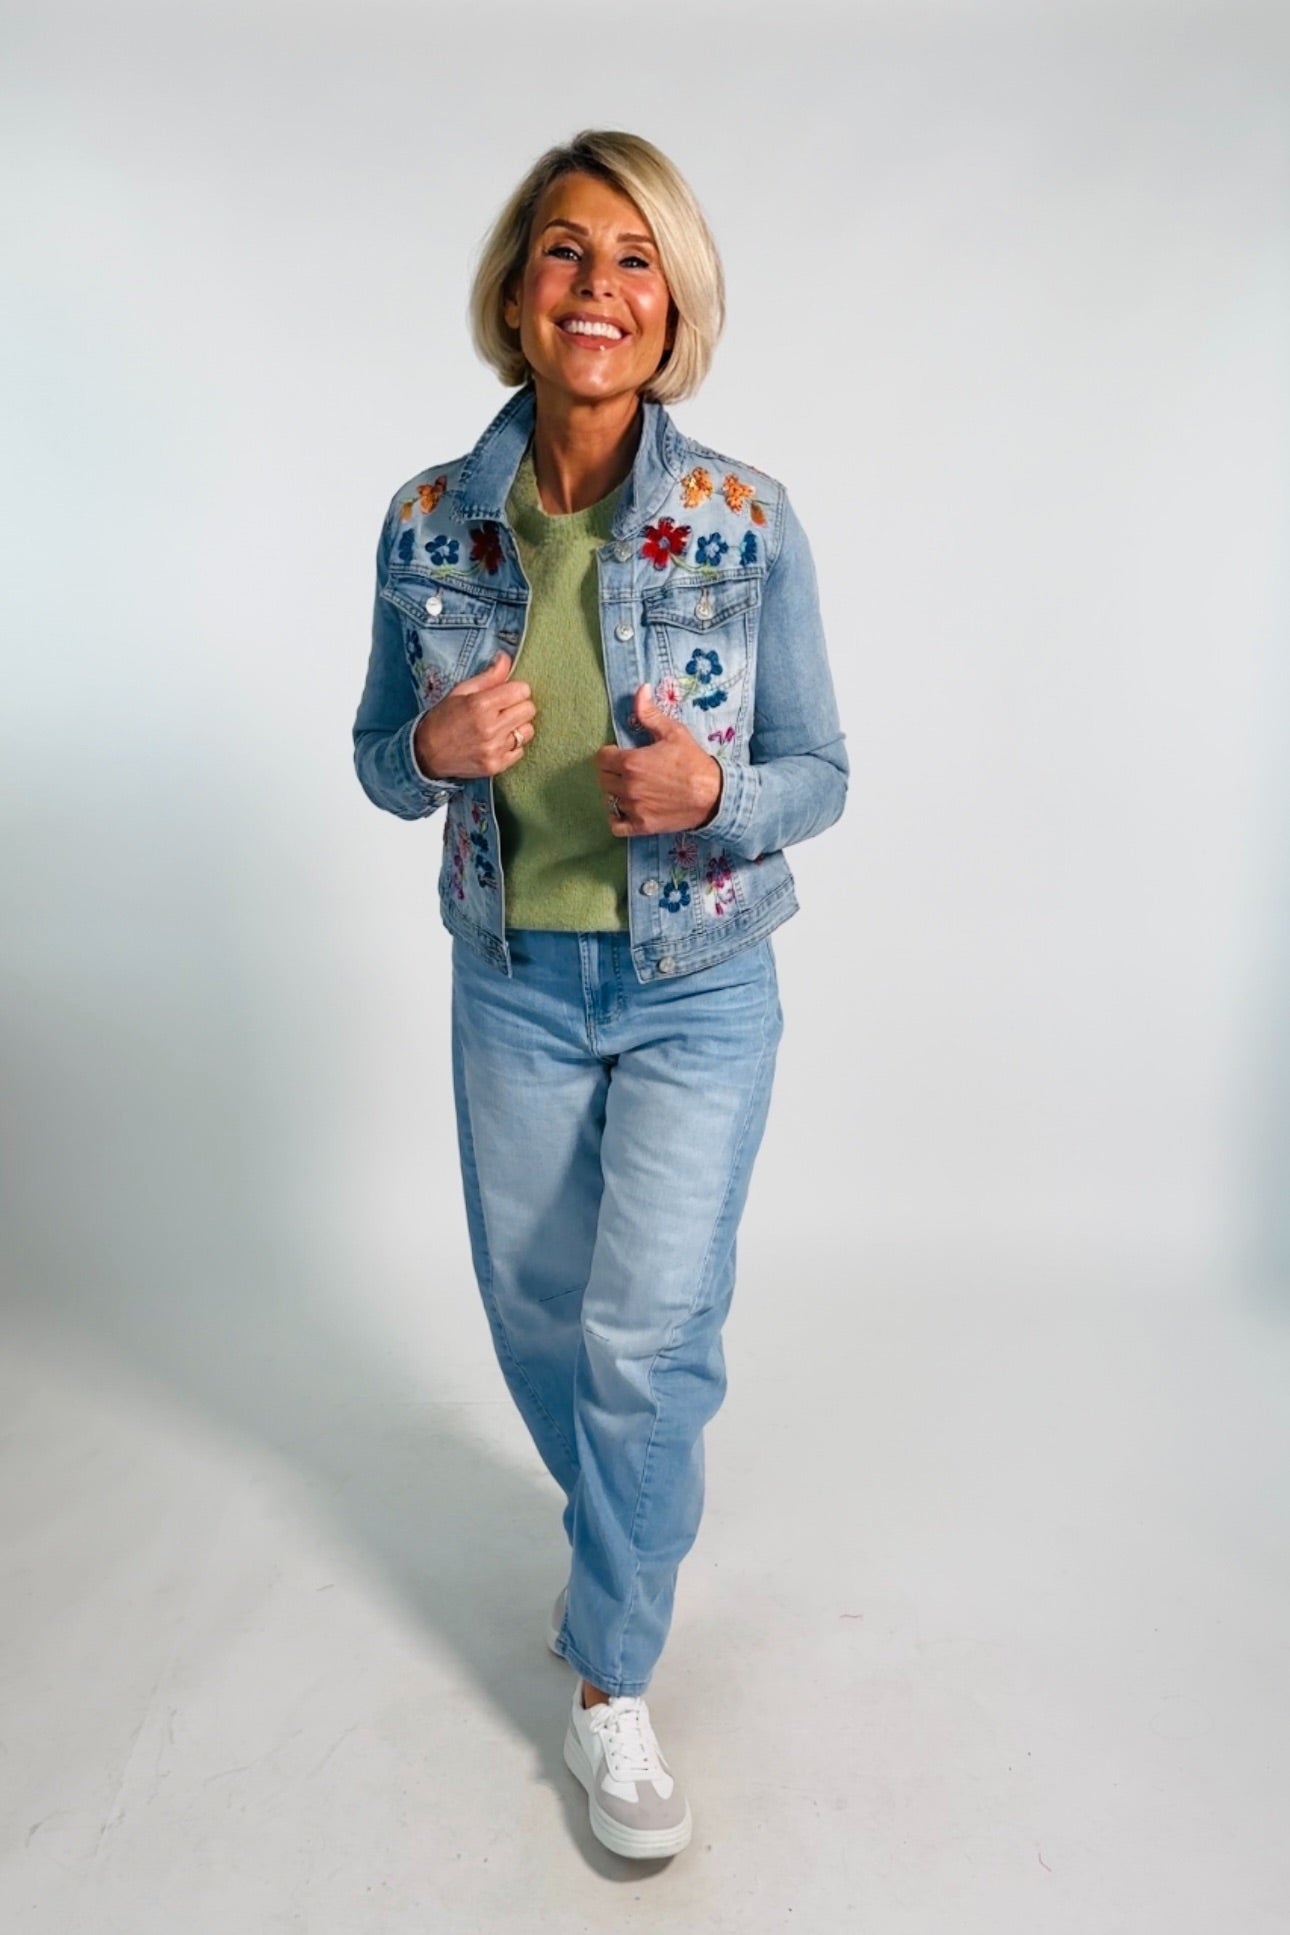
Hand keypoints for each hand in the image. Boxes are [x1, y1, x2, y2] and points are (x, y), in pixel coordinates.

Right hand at [413, 652, 534, 779]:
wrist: (426, 754)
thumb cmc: (443, 718)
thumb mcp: (461, 691)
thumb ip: (488, 676)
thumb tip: (505, 657)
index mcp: (480, 705)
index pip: (522, 691)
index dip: (516, 690)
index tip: (507, 694)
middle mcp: (490, 728)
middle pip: (529, 710)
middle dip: (519, 707)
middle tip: (503, 710)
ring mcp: (494, 749)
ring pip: (528, 731)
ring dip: (518, 727)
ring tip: (500, 727)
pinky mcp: (496, 766)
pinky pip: (520, 751)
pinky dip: (512, 746)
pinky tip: (496, 742)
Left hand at [594, 683, 722, 836]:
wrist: (714, 796)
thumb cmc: (693, 763)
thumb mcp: (674, 733)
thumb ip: (650, 714)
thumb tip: (640, 690)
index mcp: (631, 762)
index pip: (601, 758)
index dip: (610, 754)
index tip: (621, 754)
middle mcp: (628, 786)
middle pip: (602, 779)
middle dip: (611, 772)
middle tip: (628, 770)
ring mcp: (633, 808)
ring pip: (609, 800)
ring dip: (617, 793)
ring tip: (633, 788)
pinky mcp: (641, 826)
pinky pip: (615, 825)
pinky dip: (616, 818)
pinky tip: (627, 809)